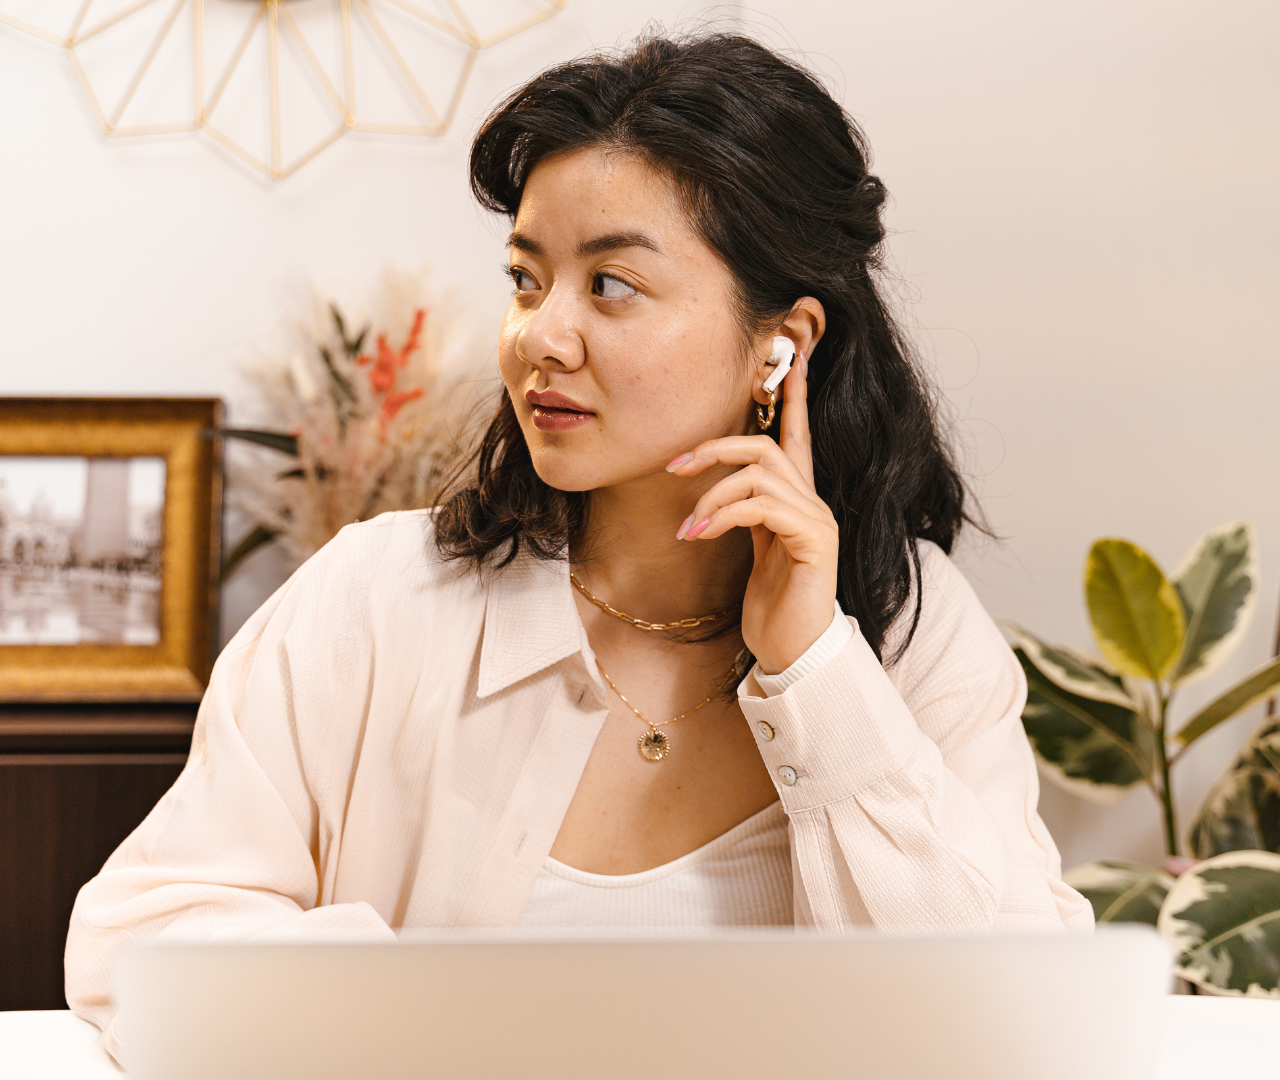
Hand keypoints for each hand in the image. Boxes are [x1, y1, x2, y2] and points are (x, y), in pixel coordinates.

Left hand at [666, 354, 839, 674]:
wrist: (793, 652)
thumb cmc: (772, 606)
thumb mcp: (752, 551)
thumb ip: (742, 515)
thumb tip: (711, 495)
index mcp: (795, 501)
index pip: (796, 435)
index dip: (793, 396)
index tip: (790, 357)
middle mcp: (811, 502)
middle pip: (765, 445)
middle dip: (716, 447)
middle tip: (676, 466)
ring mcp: (816, 519)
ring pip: (760, 473)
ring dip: (713, 493)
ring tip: (689, 526)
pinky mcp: (815, 540)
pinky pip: (764, 505)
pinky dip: (724, 514)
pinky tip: (700, 534)